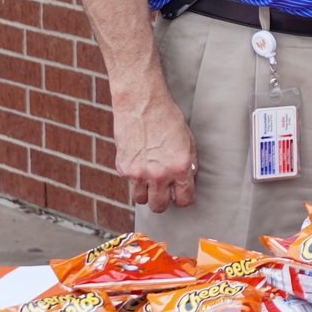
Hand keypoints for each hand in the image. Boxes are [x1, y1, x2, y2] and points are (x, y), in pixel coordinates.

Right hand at [110, 80, 196, 212]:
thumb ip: (187, 164)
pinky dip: (134, 178)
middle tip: (164, 192)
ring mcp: (138, 173)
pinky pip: (129, 183)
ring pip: (141, 200)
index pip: (184, 199)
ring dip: (146, 193)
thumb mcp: (188, 141)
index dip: (183, 198)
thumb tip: (186, 180)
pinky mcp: (123, 168)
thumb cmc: (167, 119)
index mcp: (180, 167)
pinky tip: (139, 162)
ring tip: (150, 179)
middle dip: (162, 201)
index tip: (180, 194)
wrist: (142, 104)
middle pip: (159, 206)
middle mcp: (159, 174)